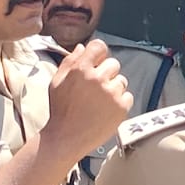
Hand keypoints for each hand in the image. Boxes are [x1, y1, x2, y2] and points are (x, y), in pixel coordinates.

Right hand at [47, 40, 132, 157]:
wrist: (67, 138)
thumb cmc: (60, 110)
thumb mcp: (56, 82)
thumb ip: (70, 62)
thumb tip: (82, 47)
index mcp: (80, 69)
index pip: (99, 46)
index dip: (99, 53)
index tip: (97, 61)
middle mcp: (98, 79)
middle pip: (113, 63)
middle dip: (106, 73)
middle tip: (95, 88)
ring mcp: (111, 93)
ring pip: (121, 81)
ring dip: (114, 88)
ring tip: (99, 102)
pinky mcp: (122, 107)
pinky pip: (128, 96)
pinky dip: (120, 102)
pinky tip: (106, 110)